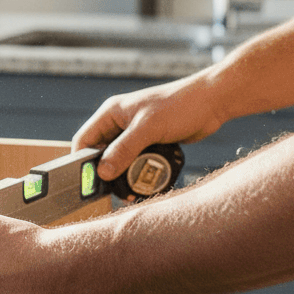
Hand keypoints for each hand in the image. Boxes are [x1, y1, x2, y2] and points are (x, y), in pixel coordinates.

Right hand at [72, 72, 227, 179]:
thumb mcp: (148, 128)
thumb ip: (124, 150)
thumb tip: (102, 173)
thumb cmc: (179, 106)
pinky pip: (136, 161)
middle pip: (101, 152)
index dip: (82, 160)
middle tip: (110, 191)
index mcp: (111, 113)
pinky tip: (142, 183)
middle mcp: (119, 123)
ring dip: (122, 175)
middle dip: (105, 172)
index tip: (87, 181)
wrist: (211, 102)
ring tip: (129, 191)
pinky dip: (137, 173)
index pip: (84, 139)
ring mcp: (134, 133)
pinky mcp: (149, 142)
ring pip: (119, 159)